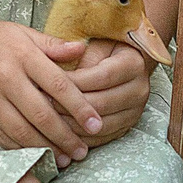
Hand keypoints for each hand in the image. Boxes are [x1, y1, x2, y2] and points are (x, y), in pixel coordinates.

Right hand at [0, 14, 101, 159]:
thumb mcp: (22, 33)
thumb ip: (53, 45)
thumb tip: (83, 49)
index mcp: (22, 54)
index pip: (58, 85)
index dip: (80, 108)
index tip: (97, 125)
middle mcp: (5, 77)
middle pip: (41, 114)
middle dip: (65, 137)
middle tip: (83, 152)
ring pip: (20, 131)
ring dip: (45, 149)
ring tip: (64, 158)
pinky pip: (0, 137)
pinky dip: (20, 150)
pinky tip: (36, 155)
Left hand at [53, 40, 152, 165]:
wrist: (122, 62)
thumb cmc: (101, 50)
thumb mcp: (92, 44)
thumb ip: (77, 56)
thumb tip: (58, 76)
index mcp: (134, 64)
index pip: (102, 77)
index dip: (74, 82)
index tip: (48, 82)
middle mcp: (140, 89)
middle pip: (101, 104)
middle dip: (69, 106)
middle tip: (42, 103)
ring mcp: (135, 111)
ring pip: (101, 125)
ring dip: (72, 125)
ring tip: (47, 120)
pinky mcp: (126, 127)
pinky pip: (101, 138)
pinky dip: (79, 137)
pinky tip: (60, 132)